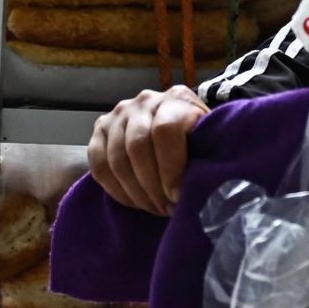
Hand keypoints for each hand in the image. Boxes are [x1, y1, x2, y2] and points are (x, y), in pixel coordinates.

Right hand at [87, 85, 208, 215]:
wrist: (177, 123)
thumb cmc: (198, 139)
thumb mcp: (210, 141)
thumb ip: (206, 154)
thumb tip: (199, 189)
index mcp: (177, 99)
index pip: (165, 131)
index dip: (171, 168)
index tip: (178, 195)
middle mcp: (145, 100)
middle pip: (138, 146)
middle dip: (152, 186)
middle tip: (165, 208)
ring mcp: (119, 113)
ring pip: (117, 159)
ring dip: (135, 192)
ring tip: (154, 208)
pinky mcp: (100, 128)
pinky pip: (99, 164)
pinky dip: (115, 189)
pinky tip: (134, 201)